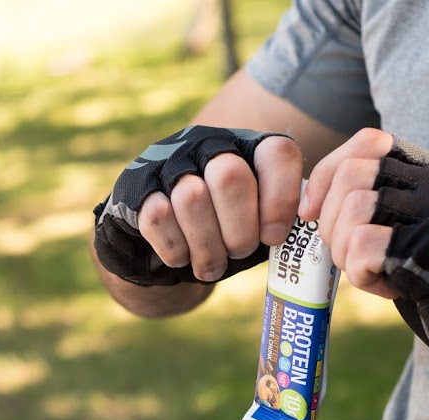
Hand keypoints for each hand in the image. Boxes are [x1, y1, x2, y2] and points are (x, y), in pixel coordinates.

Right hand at [93, 125, 302, 285]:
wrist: (164, 244)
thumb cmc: (221, 235)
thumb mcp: (254, 227)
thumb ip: (275, 225)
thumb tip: (291, 235)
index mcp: (248, 148)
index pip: (276, 154)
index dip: (280, 200)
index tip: (273, 238)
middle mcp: (208, 143)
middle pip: (230, 176)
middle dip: (239, 229)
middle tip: (238, 253)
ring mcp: (169, 161)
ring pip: (191, 197)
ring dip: (206, 247)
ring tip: (210, 268)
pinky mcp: (136, 185)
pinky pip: (158, 216)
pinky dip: (175, 248)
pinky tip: (181, 258)